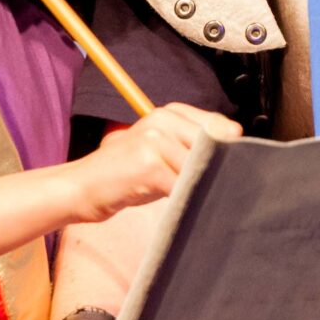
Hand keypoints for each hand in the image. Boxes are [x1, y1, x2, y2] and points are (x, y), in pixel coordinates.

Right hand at [66, 103, 241, 220]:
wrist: (82, 187)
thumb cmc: (127, 175)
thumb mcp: (162, 153)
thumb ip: (193, 148)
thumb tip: (236, 153)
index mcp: (170, 112)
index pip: (220, 127)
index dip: (228, 152)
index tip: (232, 171)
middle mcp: (163, 120)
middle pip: (214, 146)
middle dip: (219, 171)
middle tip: (217, 191)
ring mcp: (155, 140)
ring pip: (200, 167)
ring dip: (202, 188)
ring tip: (193, 199)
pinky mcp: (149, 164)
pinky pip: (182, 185)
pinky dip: (186, 199)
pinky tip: (180, 206)